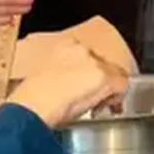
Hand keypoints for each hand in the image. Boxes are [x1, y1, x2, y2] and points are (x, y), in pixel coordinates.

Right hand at [6, 38, 128, 127]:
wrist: (33, 107)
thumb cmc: (32, 99)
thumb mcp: (45, 77)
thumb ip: (62, 74)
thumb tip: (72, 86)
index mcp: (64, 46)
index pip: (88, 55)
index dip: (90, 71)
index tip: (86, 83)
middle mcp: (81, 50)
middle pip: (102, 63)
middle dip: (100, 79)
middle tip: (95, 96)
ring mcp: (94, 63)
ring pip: (114, 73)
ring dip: (108, 88)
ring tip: (100, 104)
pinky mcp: (104, 78)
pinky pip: (122, 85)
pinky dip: (117, 97)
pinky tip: (109, 107)